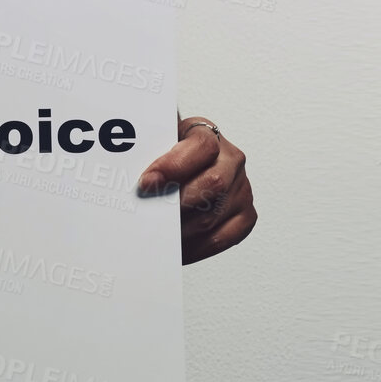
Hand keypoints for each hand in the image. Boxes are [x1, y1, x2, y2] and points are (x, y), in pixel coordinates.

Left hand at [137, 115, 255, 264]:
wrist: (184, 169)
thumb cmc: (169, 157)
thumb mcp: (160, 143)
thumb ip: (151, 150)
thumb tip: (135, 169)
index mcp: (208, 135)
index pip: (202, 146)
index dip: (174, 165)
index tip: (148, 182)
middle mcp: (231, 159)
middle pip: (214, 184)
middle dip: (178, 203)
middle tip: (152, 214)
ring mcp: (242, 188)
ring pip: (212, 216)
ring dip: (181, 230)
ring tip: (157, 233)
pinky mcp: (245, 217)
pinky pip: (220, 238)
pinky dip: (193, 246)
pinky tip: (175, 244)